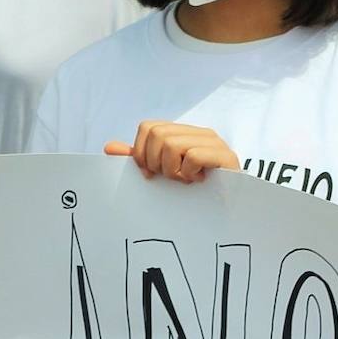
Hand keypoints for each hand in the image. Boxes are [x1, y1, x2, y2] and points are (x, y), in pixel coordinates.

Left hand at [105, 122, 240, 182]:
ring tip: (185, 180)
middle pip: (157, 135)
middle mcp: (199, 132)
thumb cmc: (194, 191)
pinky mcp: (225, 157)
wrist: (228, 211)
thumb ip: (139, 159)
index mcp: (183, 132)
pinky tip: (197, 181)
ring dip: (172, 170)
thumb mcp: (162, 173)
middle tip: (170, 178)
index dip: (141, 152)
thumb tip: (109, 148)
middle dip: (156, 163)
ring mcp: (214, 142)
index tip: (150, 173)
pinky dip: (188, 173)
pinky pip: (192, 156)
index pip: (148, 127)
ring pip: (172, 144)